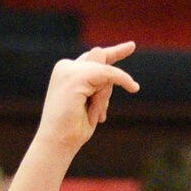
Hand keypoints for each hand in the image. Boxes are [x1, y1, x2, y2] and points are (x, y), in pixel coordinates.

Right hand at [36, 43, 138, 157]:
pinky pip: (107, 74)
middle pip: (101, 65)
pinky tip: (133, 87)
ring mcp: (69, 70)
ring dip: (104, 99)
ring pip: (104, 72)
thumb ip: (100, 84)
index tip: (131, 47)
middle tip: (119, 76)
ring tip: (94, 117)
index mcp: (67, 73)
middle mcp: (65, 67)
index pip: (93, 60)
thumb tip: (99, 49)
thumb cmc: (73, 130)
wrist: (57, 143)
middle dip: (109, 86)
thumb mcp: (92, 105)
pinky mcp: (75, 78)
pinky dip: (120, 80)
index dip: (112, 54)